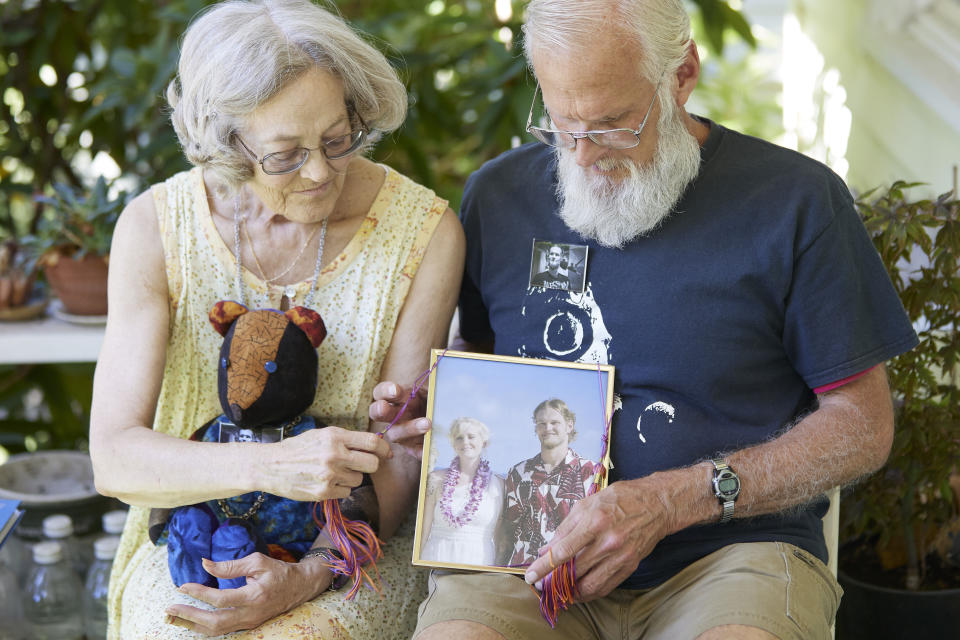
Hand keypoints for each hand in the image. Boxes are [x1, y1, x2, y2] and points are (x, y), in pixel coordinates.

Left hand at [165, 553, 328, 635]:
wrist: (299, 588)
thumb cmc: (278, 571)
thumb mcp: (256, 561)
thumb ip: (230, 566)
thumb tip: (205, 564)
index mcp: (254, 596)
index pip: (221, 599)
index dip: (200, 593)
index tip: (183, 586)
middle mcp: (251, 614)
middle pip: (214, 623)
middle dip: (189, 616)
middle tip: (170, 609)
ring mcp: (249, 623)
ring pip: (216, 631)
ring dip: (192, 625)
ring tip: (173, 617)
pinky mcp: (247, 626)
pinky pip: (221, 630)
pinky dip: (202, 627)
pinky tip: (190, 621)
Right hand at [264, 426, 392, 500]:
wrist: (270, 465)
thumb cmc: (298, 449)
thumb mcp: (321, 435)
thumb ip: (346, 439)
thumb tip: (374, 445)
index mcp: (335, 436)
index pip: (372, 442)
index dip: (384, 448)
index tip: (387, 453)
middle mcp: (334, 454)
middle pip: (372, 464)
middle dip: (369, 466)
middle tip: (358, 465)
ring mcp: (329, 475)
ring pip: (358, 480)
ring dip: (350, 478)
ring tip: (332, 473)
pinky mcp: (323, 492)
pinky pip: (346, 493)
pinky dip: (339, 490)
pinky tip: (325, 483)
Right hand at [368, 381, 429, 458]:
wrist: (446, 422)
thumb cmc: (436, 403)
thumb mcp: (433, 393)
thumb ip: (432, 389)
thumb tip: (436, 388)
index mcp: (397, 398)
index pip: (381, 392)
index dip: (385, 391)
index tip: (395, 390)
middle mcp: (394, 416)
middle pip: (377, 413)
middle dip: (379, 410)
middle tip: (384, 408)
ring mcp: (401, 434)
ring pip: (395, 434)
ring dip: (409, 428)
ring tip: (427, 424)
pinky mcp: (413, 449)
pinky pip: (414, 451)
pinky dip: (421, 449)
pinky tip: (429, 447)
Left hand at [523, 480, 672, 600]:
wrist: (656, 504)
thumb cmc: (619, 499)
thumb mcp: (587, 504)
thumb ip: (565, 528)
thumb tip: (546, 549)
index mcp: (595, 521)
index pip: (563, 551)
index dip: (544, 566)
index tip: (531, 575)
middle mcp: (608, 542)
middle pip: (574, 571)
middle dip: (553, 581)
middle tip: (541, 584)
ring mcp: (621, 556)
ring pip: (589, 585)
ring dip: (570, 592)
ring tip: (558, 590)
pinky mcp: (630, 566)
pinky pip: (605, 587)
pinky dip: (589, 593)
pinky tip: (578, 591)